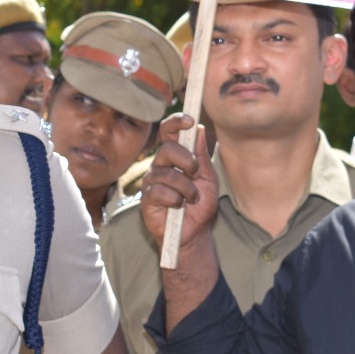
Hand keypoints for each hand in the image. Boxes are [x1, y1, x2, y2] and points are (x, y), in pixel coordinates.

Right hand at [139, 113, 217, 254]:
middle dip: (187, 162)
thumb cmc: (199, 205)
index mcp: (175, 156)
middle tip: (195, 175)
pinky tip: (178, 206)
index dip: (176, 122)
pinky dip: (176, 200)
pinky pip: (161, 191)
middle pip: (168, 149)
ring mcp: (152, 180)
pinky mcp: (147, 197)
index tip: (189, 121)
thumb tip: (198, 129)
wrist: (193, 232)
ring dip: (187, 188)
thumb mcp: (207, 178)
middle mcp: (161, 164)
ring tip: (191, 199)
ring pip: (168, 174)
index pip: (168, 131)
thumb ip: (201, 155)